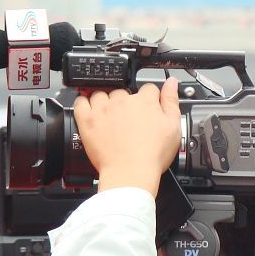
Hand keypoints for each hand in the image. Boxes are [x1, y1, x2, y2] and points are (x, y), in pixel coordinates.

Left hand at [73, 78, 181, 195]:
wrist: (131, 173)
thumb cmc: (152, 155)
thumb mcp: (173, 127)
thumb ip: (171, 101)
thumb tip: (171, 83)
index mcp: (144, 101)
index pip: (148, 88)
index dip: (150, 99)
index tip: (148, 109)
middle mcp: (122, 101)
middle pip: (123, 91)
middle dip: (126, 103)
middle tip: (128, 120)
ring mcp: (103, 109)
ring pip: (102, 94)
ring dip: (105, 102)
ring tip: (110, 118)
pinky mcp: (88, 120)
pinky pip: (80, 102)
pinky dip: (84, 103)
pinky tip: (91, 112)